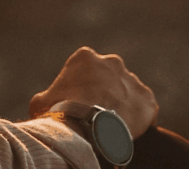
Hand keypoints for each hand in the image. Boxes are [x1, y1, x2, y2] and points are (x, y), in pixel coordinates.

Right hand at [29, 46, 158, 139]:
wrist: (87, 125)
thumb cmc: (60, 111)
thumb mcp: (41, 101)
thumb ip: (47, 97)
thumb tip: (44, 103)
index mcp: (85, 57)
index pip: (86, 69)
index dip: (83, 86)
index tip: (80, 101)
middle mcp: (112, 62)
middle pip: (109, 77)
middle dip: (105, 91)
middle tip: (96, 112)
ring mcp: (132, 80)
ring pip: (128, 92)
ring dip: (122, 105)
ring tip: (112, 125)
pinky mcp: (147, 100)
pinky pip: (145, 109)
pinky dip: (139, 120)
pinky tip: (127, 132)